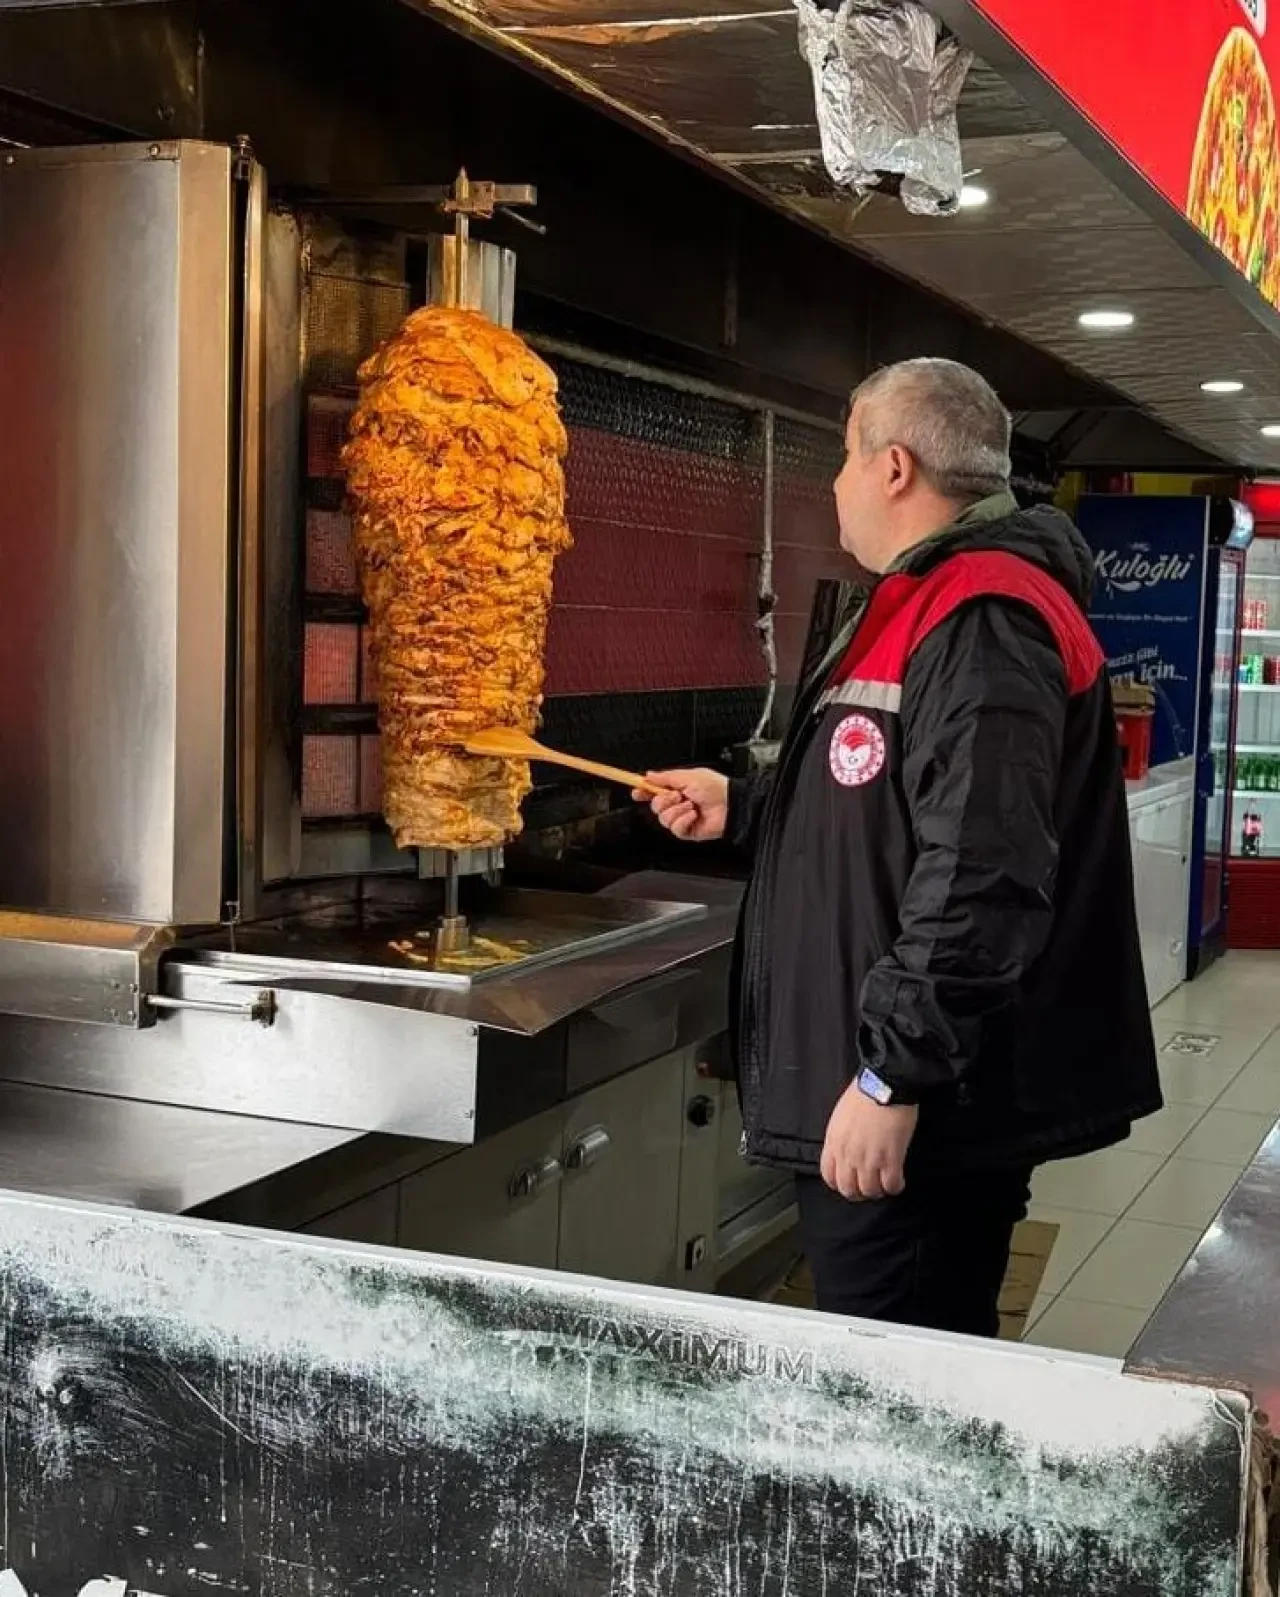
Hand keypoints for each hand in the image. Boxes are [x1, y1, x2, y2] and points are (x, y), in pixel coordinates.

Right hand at [635, 768, 728, 841]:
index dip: (643, 791)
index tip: (637, 791)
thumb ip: (665, 777)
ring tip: (691, 806)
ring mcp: (682, 818)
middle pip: (655, 806)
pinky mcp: (688, 831)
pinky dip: (684, 820)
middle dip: (664, 801)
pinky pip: (675, 828)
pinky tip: (694, 815)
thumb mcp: (688, 776)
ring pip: (663, 819)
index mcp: (677, 788)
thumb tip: (649, 775)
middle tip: (678, 796)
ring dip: (677, 810)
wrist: (731, 805)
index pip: (654, 791)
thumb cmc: (716, 787)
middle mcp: (678, 804)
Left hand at [820, 1084, 918, 1200]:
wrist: (885, 1083)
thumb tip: (846, 1149)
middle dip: (859, 1192)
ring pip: (870, 1191)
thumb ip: (841, 1137)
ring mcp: (869, 1158)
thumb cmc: (865, 1092)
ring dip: (879, 1190)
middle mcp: (848, 1154)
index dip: (840, 1183)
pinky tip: (898, 1180)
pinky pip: (891, 1185)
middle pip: (849, 1189)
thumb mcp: (841, 1116)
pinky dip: (895, 1186)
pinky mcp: (891, 1158)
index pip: (829, 1176)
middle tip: (869, 1187)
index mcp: (834, 1142)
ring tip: (885, 1183)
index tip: (849, 1182)